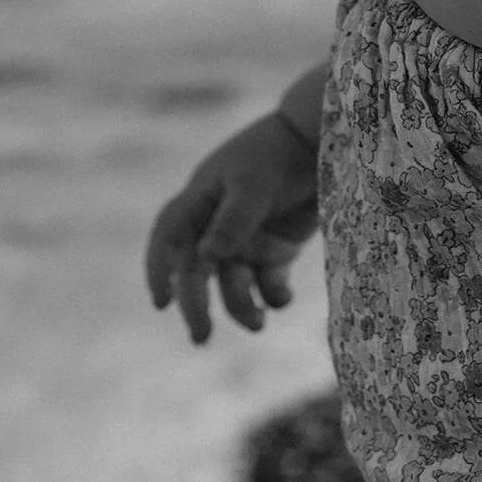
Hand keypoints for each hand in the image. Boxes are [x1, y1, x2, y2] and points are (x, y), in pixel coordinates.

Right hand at [145, 109, 319, 343]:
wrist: (322, 144)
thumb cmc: (278, 154)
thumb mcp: (253, 184)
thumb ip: (232, 222)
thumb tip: (205, 257)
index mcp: (202, 198)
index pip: (169, 234)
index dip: (159, 268)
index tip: (161, 303)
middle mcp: (218, 222)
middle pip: (197, 270)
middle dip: (196, 305)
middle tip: (200, 338)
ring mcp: (247, 238)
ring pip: (233, 284)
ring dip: (241, 307)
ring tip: (259, 323)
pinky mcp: (276, 249)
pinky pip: (266, 284)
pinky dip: (273, 296)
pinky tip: (283, 298)